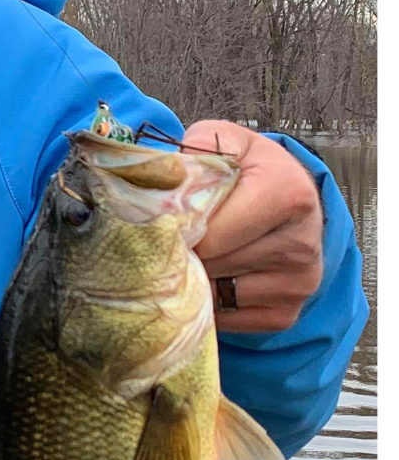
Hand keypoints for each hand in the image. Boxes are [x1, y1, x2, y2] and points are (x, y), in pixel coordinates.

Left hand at [187, 120, 324, 334]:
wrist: (285, 195)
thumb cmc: (244, 168)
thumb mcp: (222, 141)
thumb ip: (192, 151)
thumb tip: (156, 179)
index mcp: (289, 194)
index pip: (211, 232)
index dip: (179, 227)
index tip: (166, 218)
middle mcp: (303, 243)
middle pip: (212, 263)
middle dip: (183, 252)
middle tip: (171, 236)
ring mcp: (299, 283)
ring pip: (215, 293)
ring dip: (193, 277)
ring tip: (193, 252)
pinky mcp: (285, 313)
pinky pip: (225, 318)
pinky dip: (206, 301)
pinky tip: (209, 275)